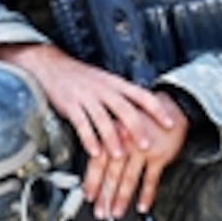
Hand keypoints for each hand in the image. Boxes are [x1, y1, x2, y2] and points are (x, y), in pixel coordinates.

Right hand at [8, 45, 177, 159]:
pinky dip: (88, 139)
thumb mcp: (104, 81)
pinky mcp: (69, 105)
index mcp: (114, 82)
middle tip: (147, 145)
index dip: (157, 109)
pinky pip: (81, 124)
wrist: (51, 65)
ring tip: (119, 154)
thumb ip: (121, 97)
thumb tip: (143, 114)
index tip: (170, 123)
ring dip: (112, 138)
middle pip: (124, 108)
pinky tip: (94, 151)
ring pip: (102, 118)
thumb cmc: (80, 77)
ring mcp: (85, 96)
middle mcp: (102, 88)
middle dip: (137, 128)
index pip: (141, 94)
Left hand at [82, 90, 187, 218]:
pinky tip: (142, 206)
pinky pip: (151, 179)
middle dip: (105, 195)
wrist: (169, 106)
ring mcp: (143, 148)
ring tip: (116, 212)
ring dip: (122, 199)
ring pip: (130, 178)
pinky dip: (146, 195)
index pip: (97, 160)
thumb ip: (106, 145)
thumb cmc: (140, 119)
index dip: (92, 180)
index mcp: (111, 132)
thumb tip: (93, 173)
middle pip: (112, 172)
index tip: (87, 196)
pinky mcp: (160, 155)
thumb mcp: (119, 125)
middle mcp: (125, 140)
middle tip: (100, 211)